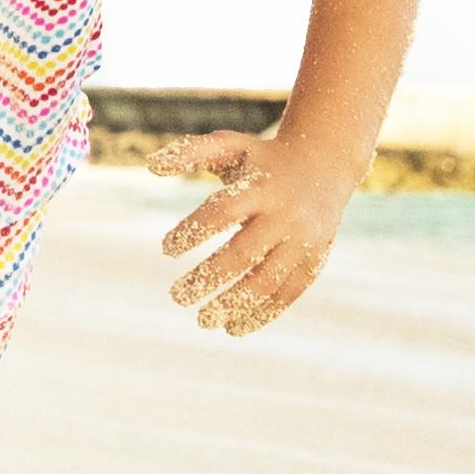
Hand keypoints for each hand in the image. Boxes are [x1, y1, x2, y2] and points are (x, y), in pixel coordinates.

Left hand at [159, 130, 342, 335]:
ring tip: (203, 320)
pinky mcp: (316, 258)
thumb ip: (191, 152)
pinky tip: (235, 328)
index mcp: (260, 187)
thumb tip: (150, 165)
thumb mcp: (230, 145)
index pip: (222, 212)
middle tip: (177, 297)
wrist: (324, 163)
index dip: (192, 231)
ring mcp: (304, 240)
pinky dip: (263, 313)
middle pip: (243, 253)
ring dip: (234, 304)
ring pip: (267, 280)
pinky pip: (289, 292)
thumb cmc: (262, 158)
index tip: (165, 250)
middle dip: (208, 278)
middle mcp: (285, 215)